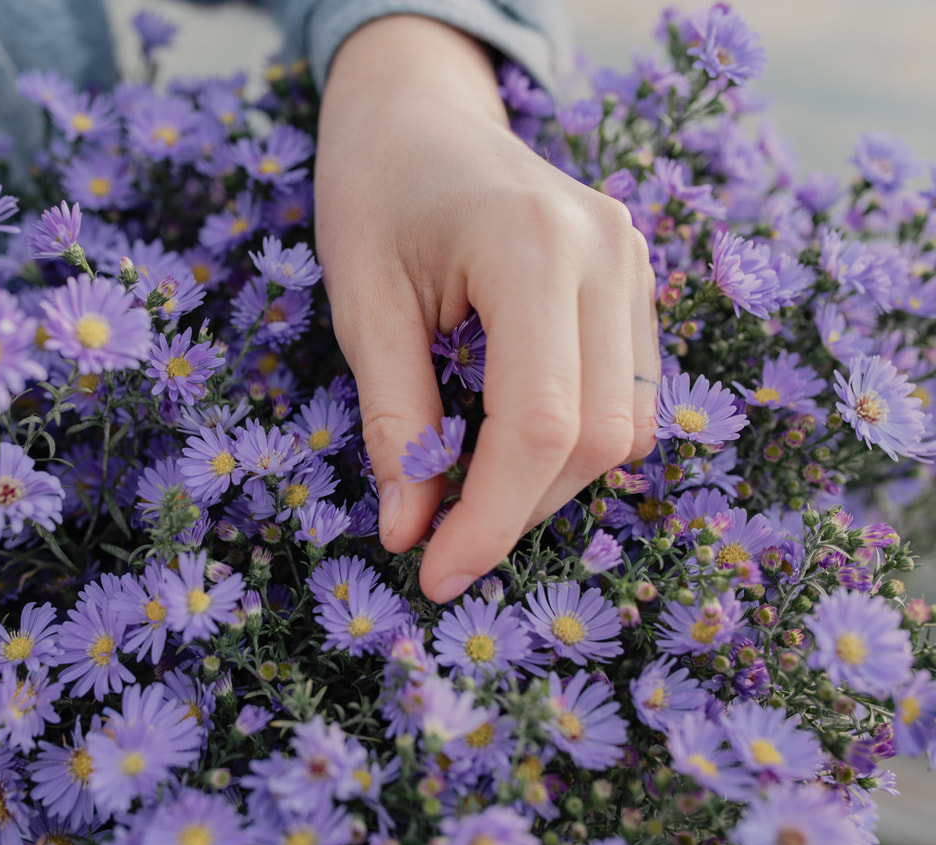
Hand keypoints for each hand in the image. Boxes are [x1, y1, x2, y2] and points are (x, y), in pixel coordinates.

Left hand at [315, 15, 659, 602]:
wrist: (417, 117)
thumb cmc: (372, 197)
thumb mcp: (361, 308)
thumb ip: (395, 424)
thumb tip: (411, 536)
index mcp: (530, 244)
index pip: (538, 422)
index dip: (491, 519)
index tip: (436, 575)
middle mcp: (606, 251)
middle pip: (595, 435)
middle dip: (519, 509)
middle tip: (440, 541)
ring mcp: (633, 261)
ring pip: (624, 425)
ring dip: (548, 482)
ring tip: (468, 484)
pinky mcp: (636, 280)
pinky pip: (627, 393)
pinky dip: (570, 442)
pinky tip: (505, 440)